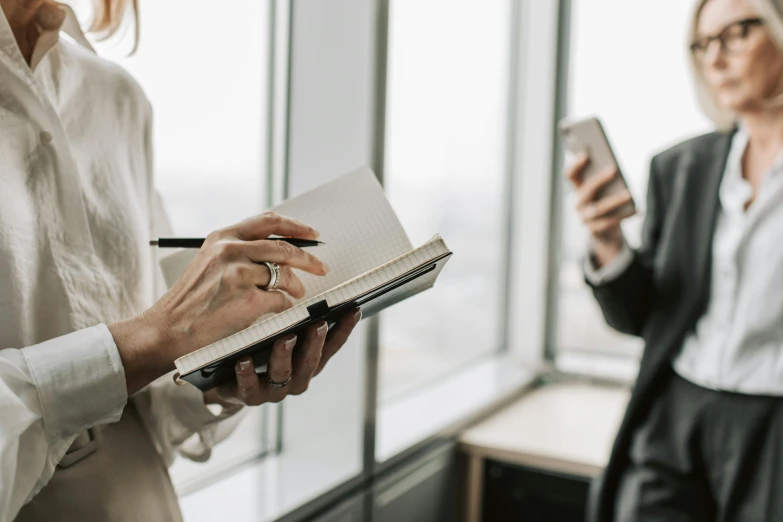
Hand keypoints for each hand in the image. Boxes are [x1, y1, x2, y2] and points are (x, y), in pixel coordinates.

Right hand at [110, 211, 329, 393]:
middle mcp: (231, 250)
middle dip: (309, 258)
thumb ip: (239, 252)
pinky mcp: (248, 300)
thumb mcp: (209, 263)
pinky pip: (280, 300)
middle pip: (284, 248)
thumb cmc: (190, 301)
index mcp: (222, 237)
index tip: (313, 234)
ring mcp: (240, 274)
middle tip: (322, 267)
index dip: (296, 227)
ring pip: (285, 275)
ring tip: (298, 293)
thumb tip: (281, 253)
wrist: (168, 330)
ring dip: (296, 286)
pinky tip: (280, 310)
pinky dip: (284, 306)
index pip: (268, 222)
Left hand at [204, 309, 361, 407]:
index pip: (332, 346)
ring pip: (283, 373)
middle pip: (310, 361)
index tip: (353, 309)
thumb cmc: (262, 354)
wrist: (231, 385)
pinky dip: (247, 373)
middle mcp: (297, 379)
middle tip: (319, 323)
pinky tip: (244, 361)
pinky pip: (248, 386)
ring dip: (284, 355)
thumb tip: (314, 294)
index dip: (344, 329)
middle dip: (315, 342)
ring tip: (285, 338)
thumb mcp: (283, 339)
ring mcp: (274, 390)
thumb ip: (299, 325)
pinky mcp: (249, 396)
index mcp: (309, 364)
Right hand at [564, 153, 634, 266]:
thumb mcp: (605, 191)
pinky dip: (623, 216)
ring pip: (599, 208)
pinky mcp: (594, 230)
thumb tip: (616, 169)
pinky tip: (636, 210)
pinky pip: (608, 222)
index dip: (576, 165)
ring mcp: (584, 218)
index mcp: (578, 190)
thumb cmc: (607, 205)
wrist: (604, 233)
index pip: (570, 175)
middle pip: (587, 190)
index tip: (586, 154)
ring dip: (615, 200)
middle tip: (614, 169)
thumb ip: (607, 180)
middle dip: (599, 179)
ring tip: (629, 194)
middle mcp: (578, 203)